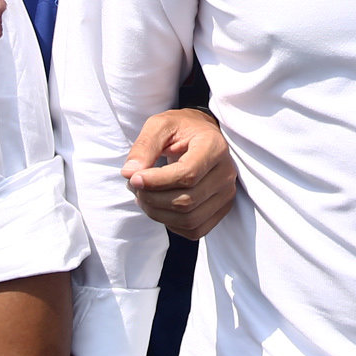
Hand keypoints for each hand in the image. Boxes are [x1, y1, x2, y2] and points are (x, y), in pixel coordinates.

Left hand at [123, 111, 237, 239]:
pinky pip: (194, 229)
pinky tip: (159, 206)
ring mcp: (227, 194)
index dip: (156, 182)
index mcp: (215, 147)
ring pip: (189, 219)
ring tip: (143, 196)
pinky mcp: (222, 210)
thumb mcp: (160, 126)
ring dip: (158, 213)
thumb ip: (144, 146)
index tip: (133, 178)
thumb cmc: (180, 129)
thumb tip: (129, 173)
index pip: (187, 175)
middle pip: (187, 201)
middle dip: (152, 198)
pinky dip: (171, 223)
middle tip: (134, 186)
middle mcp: (226, 172)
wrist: (201, 136)